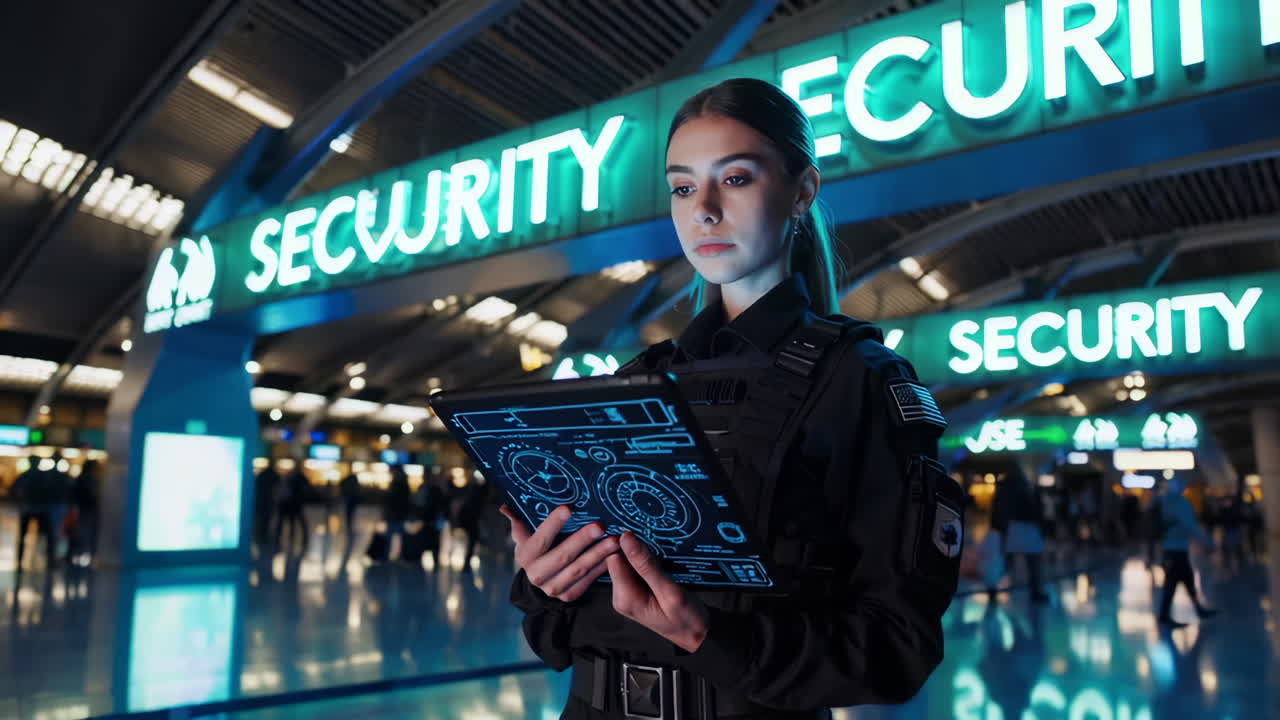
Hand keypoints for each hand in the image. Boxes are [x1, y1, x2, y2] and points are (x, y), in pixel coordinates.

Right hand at [500, 504, 619, 602]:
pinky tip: (615, 555)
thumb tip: (505, 507)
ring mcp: (553, 588)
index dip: (553, 524)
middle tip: (600, 525)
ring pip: (579, 569)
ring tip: (614, 540)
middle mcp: (537, 575)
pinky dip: (603, 567)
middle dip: (582, 540)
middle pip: (563, 556)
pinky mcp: (569, 596)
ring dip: (599, 554)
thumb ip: (519, 521)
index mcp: (525, 556)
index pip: (540, 539)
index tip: (568, 508)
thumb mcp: (524, 536)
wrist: (540, 579)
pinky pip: (589, 581)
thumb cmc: (536, 548)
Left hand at [607, 532, 708, 652]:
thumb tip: (627, 539)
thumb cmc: (686, 620)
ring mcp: (628, 593)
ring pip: (629, 561)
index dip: (628, 545)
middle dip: (638, 551)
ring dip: (645, 557)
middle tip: (659, 558)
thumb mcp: (670, 592)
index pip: (614, 558)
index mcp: (625, 598)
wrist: (696, 635)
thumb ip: (647, 565)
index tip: (645, 541)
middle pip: (620, 558)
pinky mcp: (636, 589)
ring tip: (662, 566)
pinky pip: (637, 567)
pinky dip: (649, 563)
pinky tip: (661, 568)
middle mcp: (622, 596)